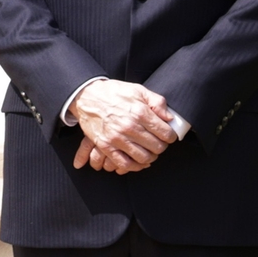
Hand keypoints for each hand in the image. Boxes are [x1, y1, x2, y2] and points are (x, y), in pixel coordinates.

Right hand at [66, 78, 183, 174]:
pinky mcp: (106, 146)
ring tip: (149, 151)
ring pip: (143, 158)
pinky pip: (124, 164)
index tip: (168, 135)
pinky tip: (138, 161)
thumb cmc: (113, 92)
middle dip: (161, 146)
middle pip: (157, 147)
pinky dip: (135, 166)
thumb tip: (170, 118)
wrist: (87, 96)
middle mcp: (130, 127)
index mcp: (140, 112)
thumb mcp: (138, 90)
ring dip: (150, 157)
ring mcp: (117, 138)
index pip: (166, 133)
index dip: (171, 136)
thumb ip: (157, 102)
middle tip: (159, 143)